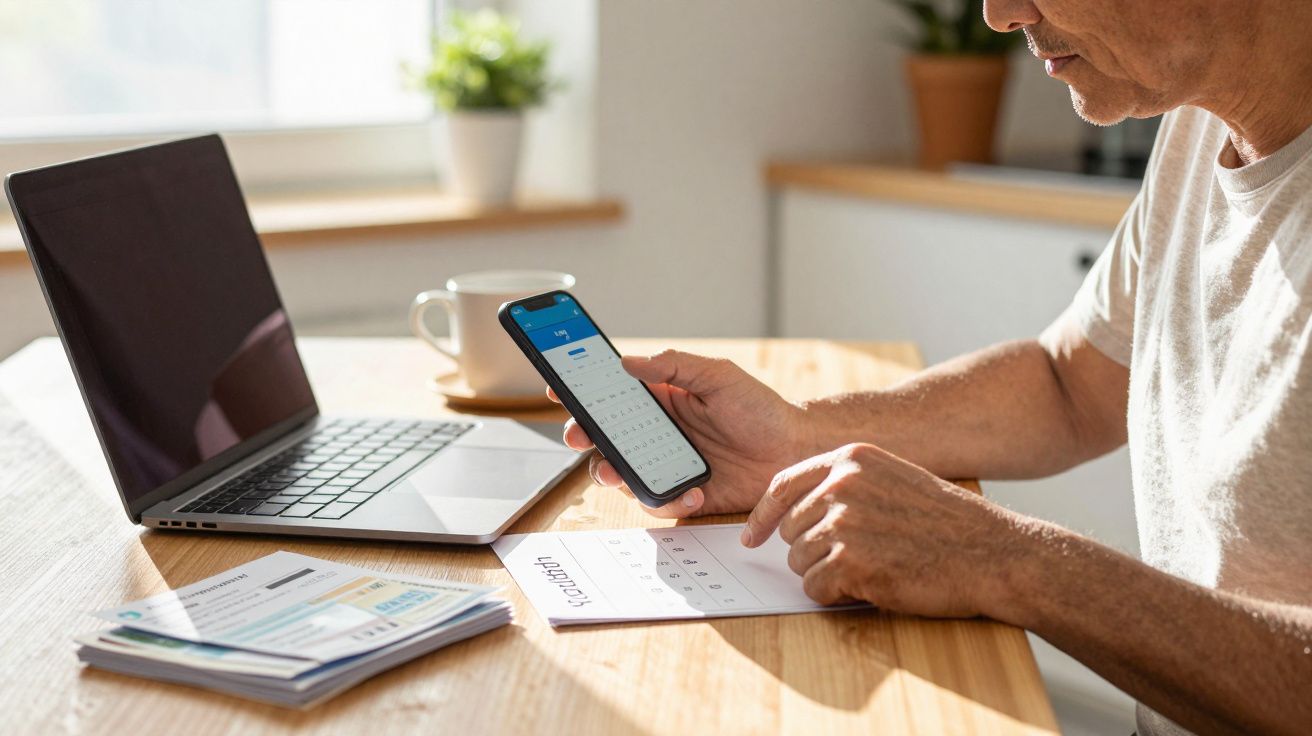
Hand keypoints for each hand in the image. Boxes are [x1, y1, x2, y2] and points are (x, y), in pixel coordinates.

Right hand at [550, 350, 814, 517]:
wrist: (794, 451)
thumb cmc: (761, 409)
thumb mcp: (719, 376)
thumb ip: (674, 366)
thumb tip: (629, 362)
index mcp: (662, 399)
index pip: (613, 394)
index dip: (583, 392)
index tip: (558, 389)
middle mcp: (659, 433)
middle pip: (606, 436)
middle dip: (584, 436)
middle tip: (579, 435)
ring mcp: (668, 464)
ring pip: (622, 472)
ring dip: (612, 473)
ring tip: (616, 473)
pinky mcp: (684, 494)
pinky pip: (658, 501)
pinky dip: (668, 500)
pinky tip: (692, 492)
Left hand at [742, 443, 1027, 618]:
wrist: (991, 553)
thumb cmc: (947, 523)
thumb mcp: (894, 479)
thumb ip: (848, 485)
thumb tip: (799, 511)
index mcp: (851, 459)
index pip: (782, 485)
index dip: (763, 516)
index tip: (753, 537)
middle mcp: (841, 485)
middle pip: (790, 530)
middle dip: (811, 552)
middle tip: (853, 560)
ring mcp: (844, 523)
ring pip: (799, 562)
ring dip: (827, 575)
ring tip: (870, 571)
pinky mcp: (850, 562)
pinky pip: (814, 588)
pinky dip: (835, 596)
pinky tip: (870, 587)